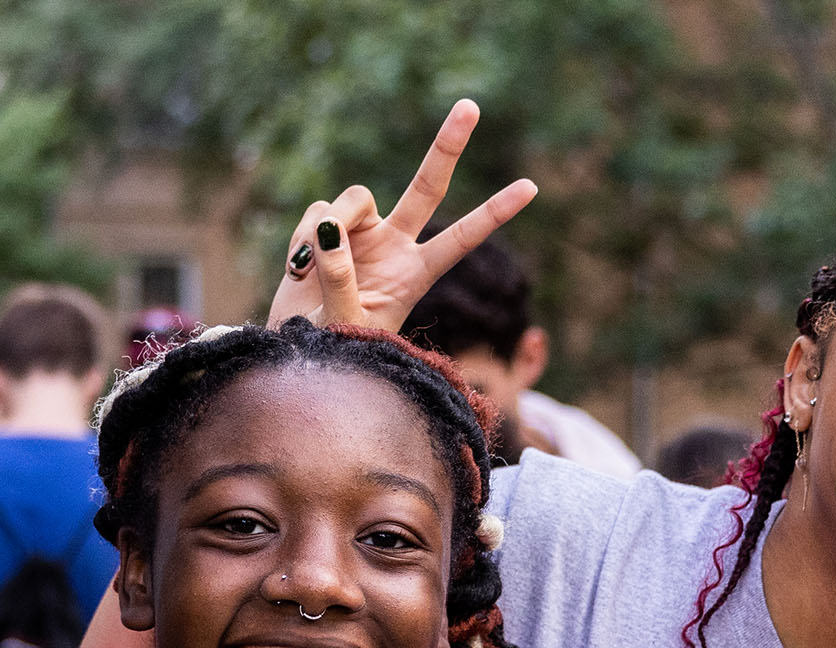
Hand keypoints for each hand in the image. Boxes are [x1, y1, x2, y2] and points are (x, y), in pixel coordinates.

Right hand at [266, 99, 536, 331]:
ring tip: (311, 270)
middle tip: (471, 106)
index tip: (531, 187)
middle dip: (448, 146)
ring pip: (354, 198)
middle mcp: (396, 245)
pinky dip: (302, 240)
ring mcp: (362, 232)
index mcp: (416, 274)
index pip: (463, 238)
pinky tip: (300, 269)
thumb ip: (340, 280)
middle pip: (428, 186)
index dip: (495, 212)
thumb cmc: (338, 348)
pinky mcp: (327, 226)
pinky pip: (317, 214)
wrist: (302, 348)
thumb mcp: (346, 324)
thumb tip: (330, 229)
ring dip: (330, 227)